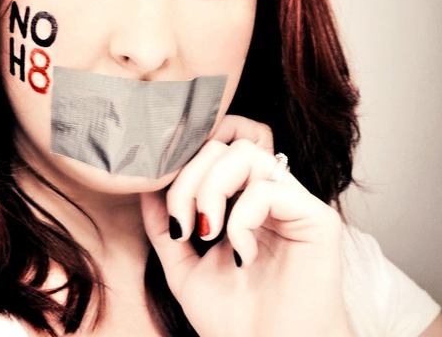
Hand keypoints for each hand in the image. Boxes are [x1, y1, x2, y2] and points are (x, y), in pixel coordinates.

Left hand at [141, 115, 353, 336]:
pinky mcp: (317, 219)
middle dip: (190, 178)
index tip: (168, 211)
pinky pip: (269, 189)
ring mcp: (293, 202)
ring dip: (212, 188)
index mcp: (241, 198)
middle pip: (223, 144)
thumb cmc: (234, 319)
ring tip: (207, 232)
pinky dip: (242, 219)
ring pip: (246, 153)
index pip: (211, 150)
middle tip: (183, 225)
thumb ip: (164, 224)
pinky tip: (241, 255)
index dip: (183, 166)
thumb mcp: (183, 267)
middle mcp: (269, 192)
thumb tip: (146, 184)